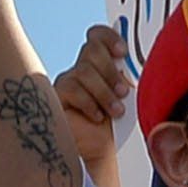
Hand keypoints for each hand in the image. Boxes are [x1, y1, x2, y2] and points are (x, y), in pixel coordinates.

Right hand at [55, 25, 134, 165]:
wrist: (101, 150)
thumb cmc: (115, 125)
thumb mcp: (128, 96)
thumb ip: (128, 75)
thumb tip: (131, 60)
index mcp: (100, 64)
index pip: (97, 36)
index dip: (109, 37)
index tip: (122, 53)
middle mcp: (80, 69)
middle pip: (91, 49)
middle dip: (111, 71)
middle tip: (122, 92)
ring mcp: (66, 82)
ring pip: (84, 71)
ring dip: (104, 92)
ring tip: (116, 111)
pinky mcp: (55, 98)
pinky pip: (72, 88)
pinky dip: (90, 103)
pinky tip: (97, 116)